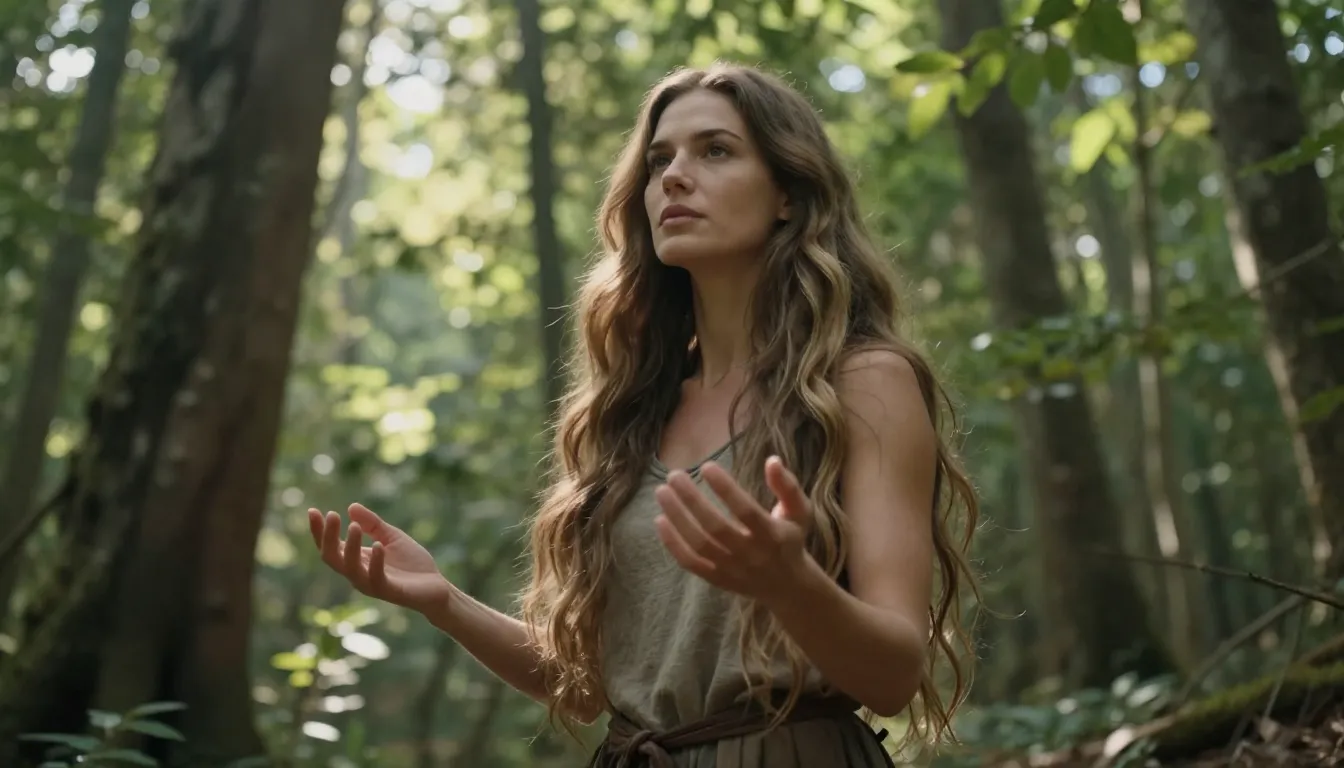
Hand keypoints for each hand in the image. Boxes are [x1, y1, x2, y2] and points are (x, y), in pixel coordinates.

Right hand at [308, 503, 453, 614]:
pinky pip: (376, 578)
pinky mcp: (389, 591)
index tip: (312, 510)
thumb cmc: (411, 563)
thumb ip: (372, 524)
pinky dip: (376, 562)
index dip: (319, 531)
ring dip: (350, 547)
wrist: (437, 586)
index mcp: (356, 559)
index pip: (330, 546)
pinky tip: (378, 545)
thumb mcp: (391, 536)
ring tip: (353, 526)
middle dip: (328, 537)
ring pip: (350, 568)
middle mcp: (358, 573)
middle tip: (331, 515)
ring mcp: (371, 584)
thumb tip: (351, 507)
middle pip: (332, 557)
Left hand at [653, 455, 816, 605]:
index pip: (745, 510)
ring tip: (662, 492)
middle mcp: (751, 554)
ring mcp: (732, 569)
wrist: (788, 587)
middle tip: (674, 475)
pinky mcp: (717, 579)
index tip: (707, 466)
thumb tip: (772, 460)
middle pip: (715, 527)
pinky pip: (691, 563)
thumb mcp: (799, 512)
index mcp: (772, 535)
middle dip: (692, 500)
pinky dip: (672, 544)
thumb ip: (788, 486)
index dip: (725, 488)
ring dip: (677, 518)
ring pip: (699, 545)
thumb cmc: (791, 540)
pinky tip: (660, 520)